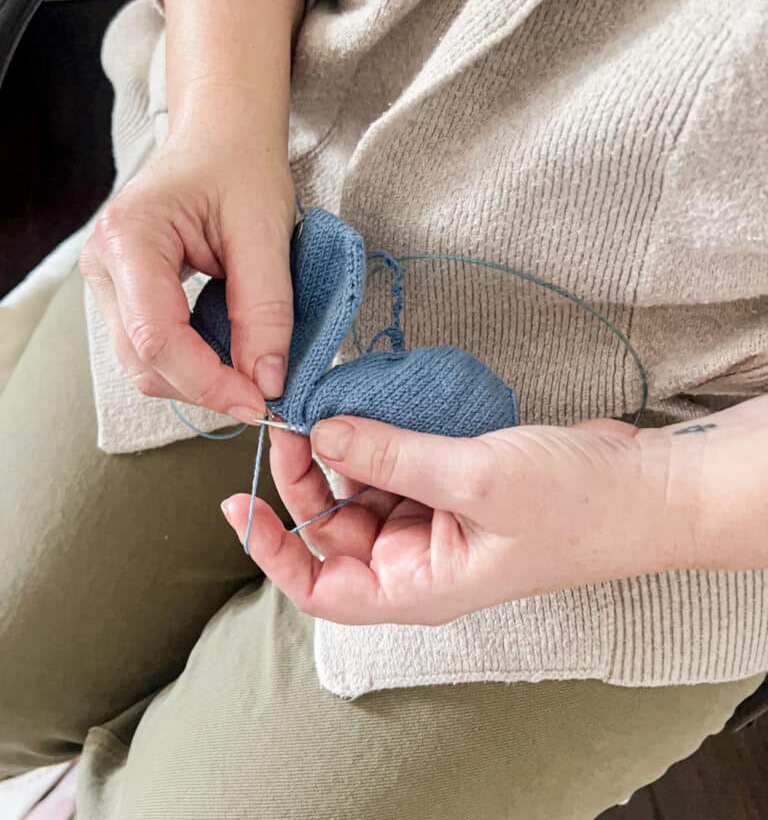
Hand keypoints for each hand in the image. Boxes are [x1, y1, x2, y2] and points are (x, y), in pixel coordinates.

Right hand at [80, 109, 294, 418]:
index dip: (209, 381)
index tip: (259, 402)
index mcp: (130, 237)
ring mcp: (109, 281)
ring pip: (145, 363)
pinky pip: (154, 347)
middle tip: (265, 396)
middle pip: (144, 360)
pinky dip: (194, 362)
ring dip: (200, 379)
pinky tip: (230, 354)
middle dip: (206, 387)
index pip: (157, 338)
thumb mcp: (266, 233)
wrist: (223, 137)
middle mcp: (103, 263)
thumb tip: (267, 382)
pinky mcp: (125, 293)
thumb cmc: (241, 166)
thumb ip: (266, 310)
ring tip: (252, 373)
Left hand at [222, 395, 767, 623]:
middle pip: (332, 526)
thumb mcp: (476, 478)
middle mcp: (417, 558)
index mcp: (418, 585)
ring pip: (361, 486)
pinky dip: (378, 434)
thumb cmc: (574, 507)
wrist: (643, 488)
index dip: (274, 551)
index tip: (239, 504)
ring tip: (328, 400)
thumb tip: (321, 432)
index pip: (321, 587)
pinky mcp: (452, 483)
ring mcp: (435, 519)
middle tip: (295, 417)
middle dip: (307, 475)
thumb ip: (394, 456)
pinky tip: (368, 401)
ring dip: (342, 447)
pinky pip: (395, 460)